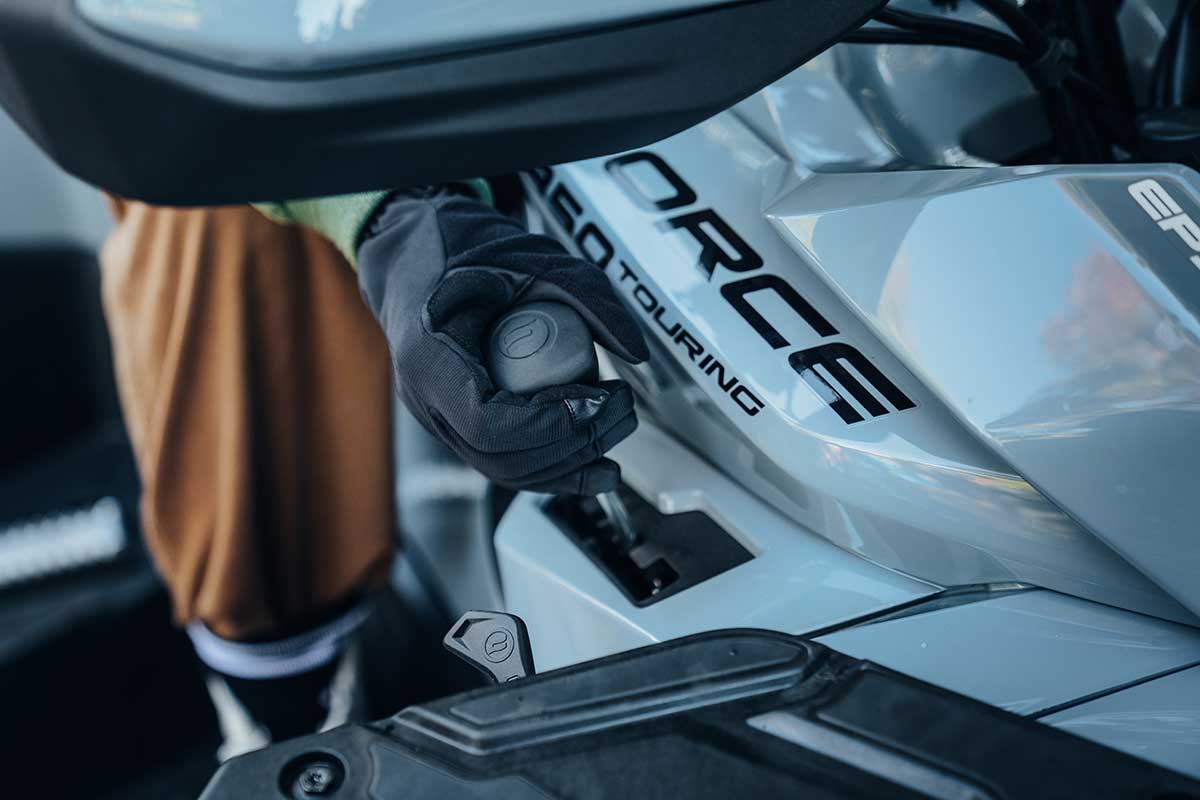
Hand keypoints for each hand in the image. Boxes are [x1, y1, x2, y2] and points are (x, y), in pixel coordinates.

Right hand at [356, 185, 647, 493]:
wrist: (411, 251)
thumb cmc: (457, 247)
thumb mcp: (528, 255)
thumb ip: (587, 295)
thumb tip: (634, 352)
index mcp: (429, 354)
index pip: (487, 422)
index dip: (548, 423)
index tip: (596, 401)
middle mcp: (426, 399)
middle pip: (501, 456)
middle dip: (572, 443)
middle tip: (620, 410)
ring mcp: (440, 418)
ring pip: (504, 470)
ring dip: (568, 465)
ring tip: (616, 430)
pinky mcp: (459, 424)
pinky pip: (505, 461)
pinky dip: (552, 471)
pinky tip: (595, 470)